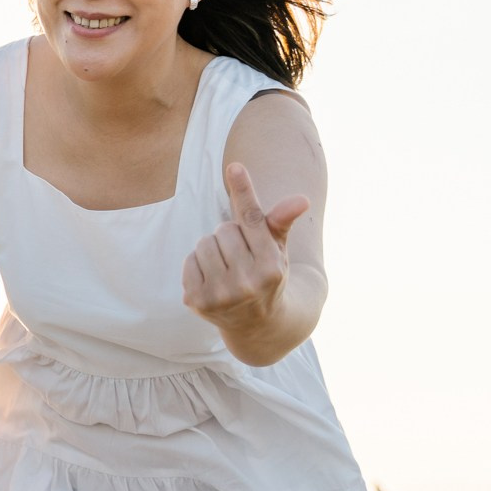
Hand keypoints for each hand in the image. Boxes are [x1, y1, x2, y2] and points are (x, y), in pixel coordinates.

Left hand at [182, 163, 308, 335]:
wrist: (259, 324)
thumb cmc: (267, 276)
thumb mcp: (278, 250)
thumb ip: (280, 222)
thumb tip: (301, 199)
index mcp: (271, 267)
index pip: (252, 220)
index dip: (243, 190)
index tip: (234, 166)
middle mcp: (247, 282)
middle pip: (222, 230)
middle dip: (229, 237)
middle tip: (240, 257)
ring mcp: (221, 295)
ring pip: (203, 244)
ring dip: (212, 249)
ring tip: (226, 267)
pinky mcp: (198, 302)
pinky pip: (189, 261)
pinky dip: (197, 265)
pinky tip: (212, 280)